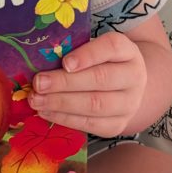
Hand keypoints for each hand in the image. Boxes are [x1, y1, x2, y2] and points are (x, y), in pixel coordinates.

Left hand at [27, 32, 146, 136]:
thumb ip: (73, 51)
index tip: (64, 63)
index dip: (87, 55)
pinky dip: (65, 119)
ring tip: (37, 100)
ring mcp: (129, 104)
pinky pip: (91, 124)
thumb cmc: (99, 61)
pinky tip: (46, 112)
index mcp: (128, 51)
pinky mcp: (118, 125)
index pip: (111, 47)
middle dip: (65, 82)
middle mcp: (134, 76)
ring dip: (62, 103)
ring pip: (96, 105)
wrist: (123, 86)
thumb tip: (41, 60)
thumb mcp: (91, 48)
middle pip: (100, 79)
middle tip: (38, 83)